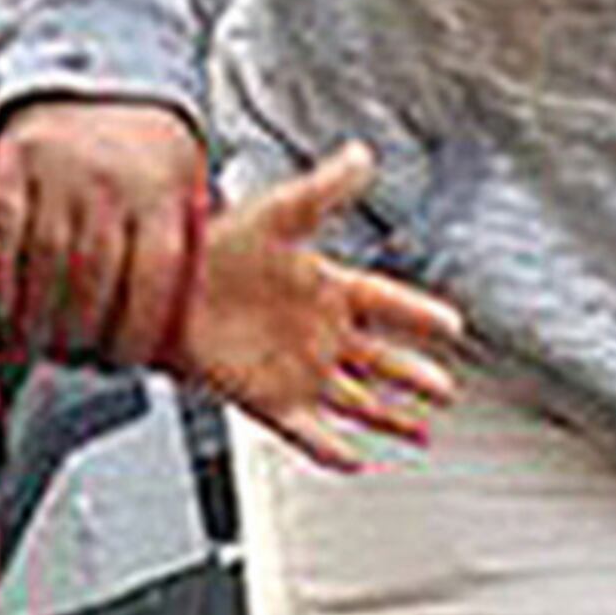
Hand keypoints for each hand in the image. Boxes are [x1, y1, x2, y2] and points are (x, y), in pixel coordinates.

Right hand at [0, 96, 206, 366]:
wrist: (96, 82)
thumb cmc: (148, 156)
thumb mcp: (185, 188)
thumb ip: (181, 249)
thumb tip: (175, 332)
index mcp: (163, 192)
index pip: (152, 283)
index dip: (134, 334)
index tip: (121, 361)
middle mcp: (111, 182)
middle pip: (93, 281)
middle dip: (82, 335)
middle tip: (74, 360)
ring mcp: (58, 173)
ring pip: (44, 266)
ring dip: (37, 319)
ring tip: (39, 347)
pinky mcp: (11, 166)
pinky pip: (3, 239)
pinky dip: (1, 285)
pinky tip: (4, 314)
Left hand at [181, 144, 460, 468]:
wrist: (162, 286)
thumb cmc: (215, 245)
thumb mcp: (280, 211)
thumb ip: (325, 188)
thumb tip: (361, 154)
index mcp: (325, 286)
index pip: (387, 303)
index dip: (419, 315)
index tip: (453, 325)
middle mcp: (316, 331)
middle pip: (381, 360)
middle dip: (414, 376)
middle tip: (445, 390)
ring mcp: (294, 368)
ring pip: (355, 399)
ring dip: (388, 416)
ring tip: (419, 432)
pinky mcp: (267, 399)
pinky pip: (309, 431)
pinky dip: (331, 448)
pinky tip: (354, 460)